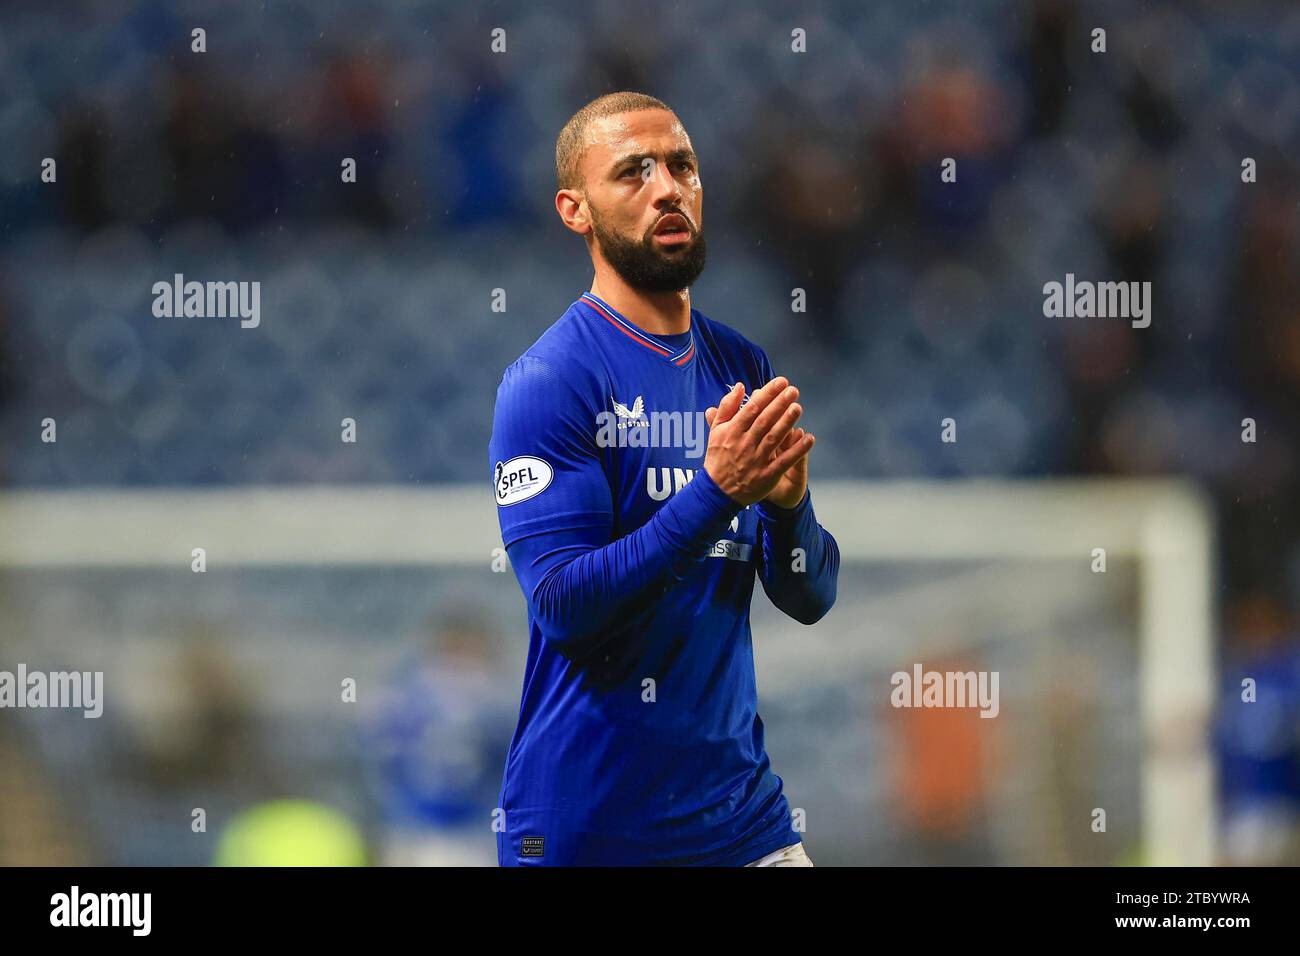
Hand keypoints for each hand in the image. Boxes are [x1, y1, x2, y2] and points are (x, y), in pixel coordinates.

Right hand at [702, 376, 813, 506]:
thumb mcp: (716, 431)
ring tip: (798, 408)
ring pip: (774, 438)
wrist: (717, 492)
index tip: (781, 382)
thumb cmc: (718, 457)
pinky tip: (808, 438)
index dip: (767, 394)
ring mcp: (756, 460)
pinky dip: (797, 450)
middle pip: (765, 421)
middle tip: (794, 390)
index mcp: (732, 431)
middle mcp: (744, 444)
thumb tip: (739, 386)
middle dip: (780, 404)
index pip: (752, 408)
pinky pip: (784, 461)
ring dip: (787, 423)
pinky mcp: (767, 475)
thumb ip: (727, 407)